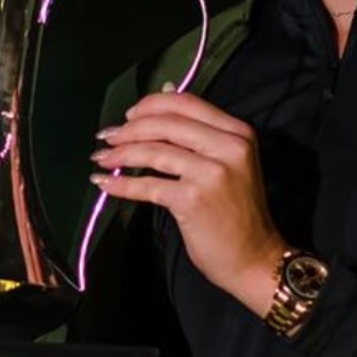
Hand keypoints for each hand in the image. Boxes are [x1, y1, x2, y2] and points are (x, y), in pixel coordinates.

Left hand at [90, 88, 285, 315]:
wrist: (254, 258)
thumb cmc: (238, 212)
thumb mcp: (229, 162)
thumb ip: (198, 134)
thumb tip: (161, 99)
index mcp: (238, 132)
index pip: (186, 103)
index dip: (151, 105)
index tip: (129, 116)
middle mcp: (228, 147)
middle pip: (165, 123)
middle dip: (129, 129)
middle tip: (109, 137)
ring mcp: (211, 173)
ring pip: (153, 151)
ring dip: (120, 154)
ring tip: (102, 158)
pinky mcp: (192, 200)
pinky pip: (147, 186)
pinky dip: (120, 185)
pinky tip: (106, 184)